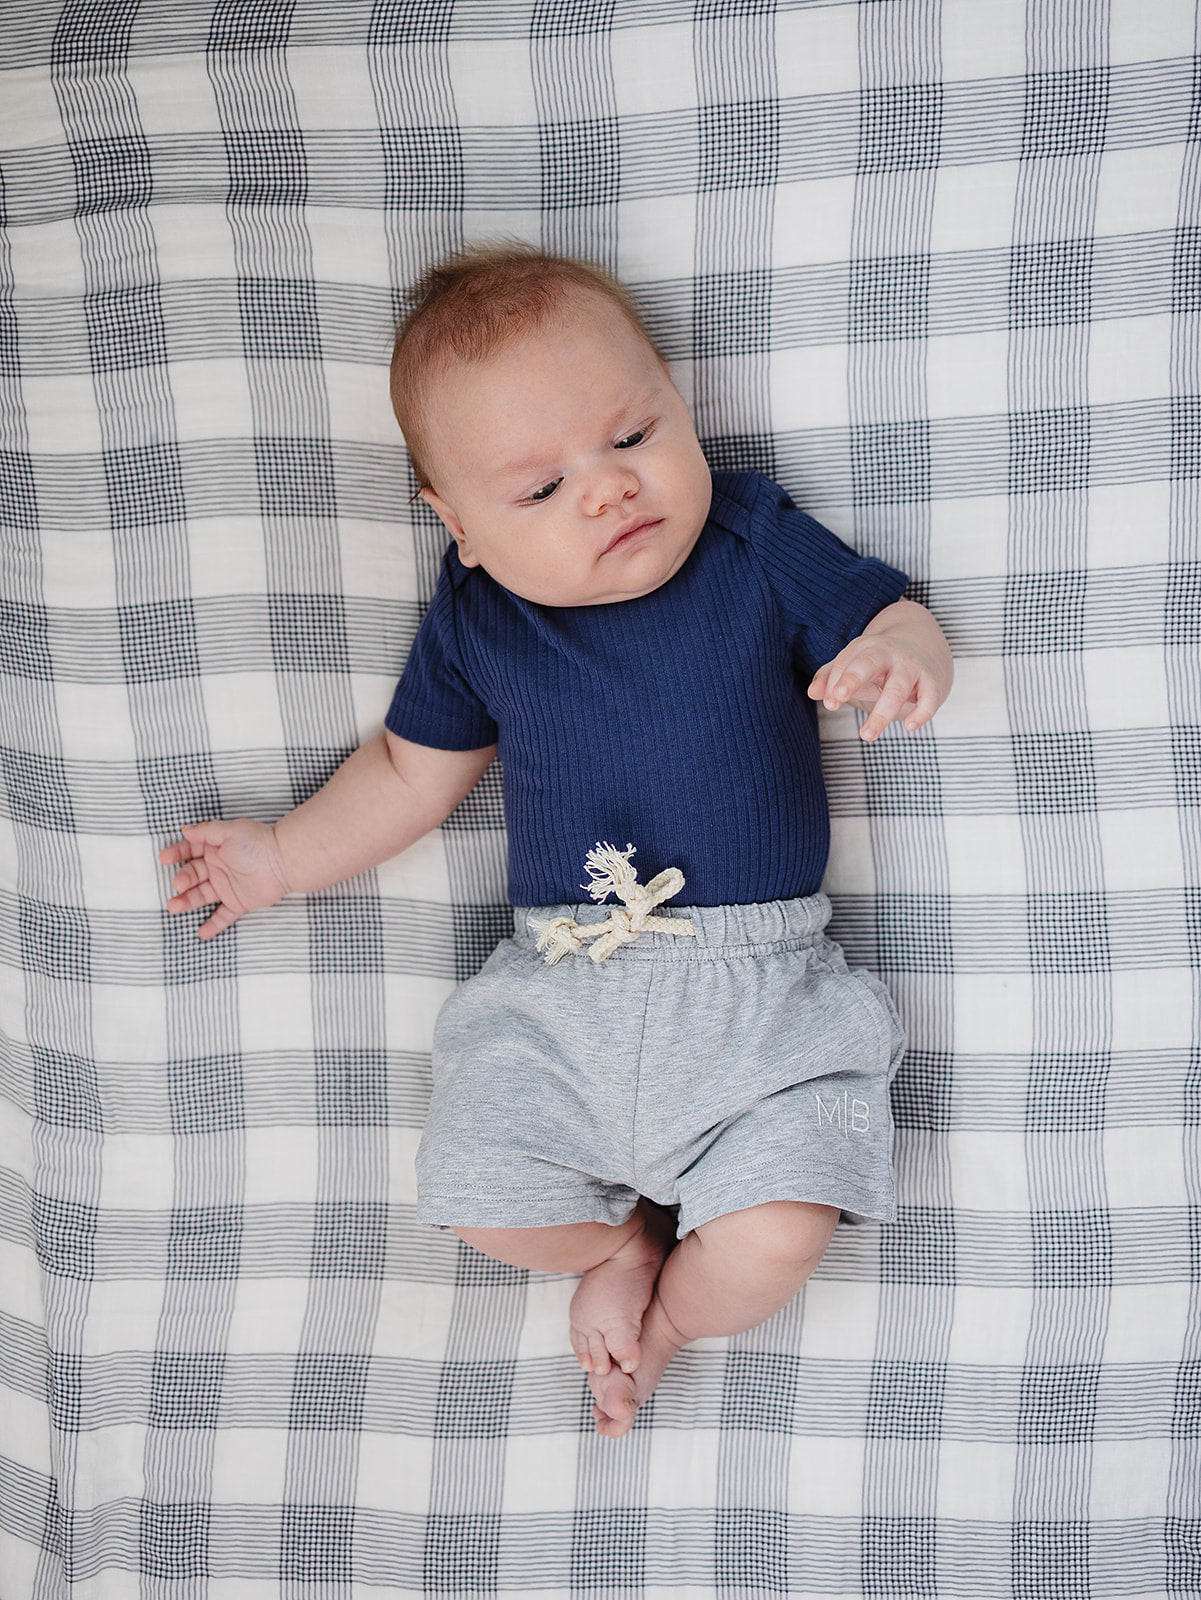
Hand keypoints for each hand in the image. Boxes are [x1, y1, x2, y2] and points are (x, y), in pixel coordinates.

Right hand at [159, 819, 289, 938]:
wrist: (284, 862)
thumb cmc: (258, 842)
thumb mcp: (230, 831)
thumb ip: (206, 831)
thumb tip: (185, 830)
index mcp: (215, 847)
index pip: (190, 850)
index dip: (176, 853)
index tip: (164, 858)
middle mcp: (219, 867)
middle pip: (192, 874)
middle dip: (182, 880)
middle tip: (178, 885)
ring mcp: (227, 886)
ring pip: (202, 895)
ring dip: (187, 901)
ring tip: (174, 907)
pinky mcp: (239, 902)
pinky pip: (223, 916)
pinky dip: (213, 925)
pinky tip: (201, 934)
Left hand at [808, 600, 951, 742]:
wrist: (921, 650)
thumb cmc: (876, 665)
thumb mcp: (852, 666)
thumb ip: (830, 678)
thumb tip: (812, 693)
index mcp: (866, 648)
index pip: (846, 663)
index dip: (835, 683)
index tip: (830, 704)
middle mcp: (889, 654)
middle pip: (870, 663)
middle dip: (853, 678)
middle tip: (839, 697)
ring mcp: (912, 667)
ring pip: (897, 688)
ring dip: (882, 713)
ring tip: (866, 736)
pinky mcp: (931, 681)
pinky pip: (929, 697)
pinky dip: (922, 712)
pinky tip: (909, 727)